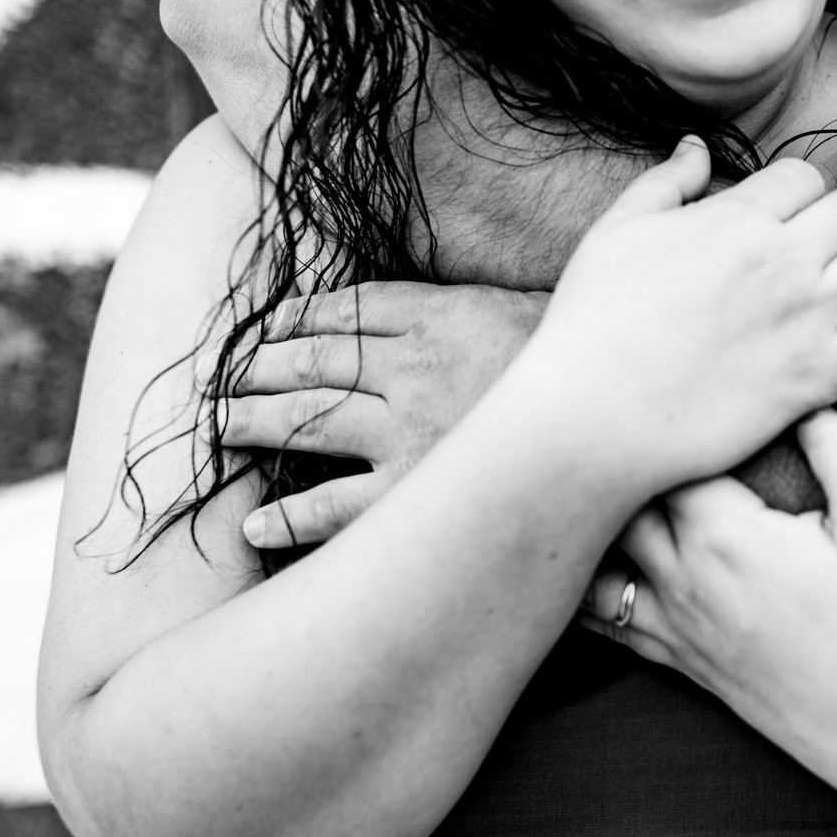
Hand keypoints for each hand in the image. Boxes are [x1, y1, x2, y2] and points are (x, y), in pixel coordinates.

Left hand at [223, 283, 545, 548]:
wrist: (615, 419)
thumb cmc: (572, 368)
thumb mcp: (515, 312)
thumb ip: (455, 310)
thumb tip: (402, 316)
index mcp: (436, 316)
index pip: (345, 312)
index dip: (297, 319)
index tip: (269, 329)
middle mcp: (412, 369)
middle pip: (313, 363)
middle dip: (259, 369)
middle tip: (224, 380)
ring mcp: (409, 432)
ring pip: (309, 422)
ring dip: (256, 423)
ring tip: (222, 429)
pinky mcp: (414, 492)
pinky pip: (335, 508)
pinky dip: (290, 519)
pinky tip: (256, 526)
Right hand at [508, 139, 836, 494]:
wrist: (594, 417)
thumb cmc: (591, 326)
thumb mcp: (615, 234)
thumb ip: (663, 183)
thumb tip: (693, 146)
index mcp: (734, 219)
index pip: (801, 178)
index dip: (800, 191)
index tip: (789, 213)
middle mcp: (782, 259)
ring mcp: (808, 318)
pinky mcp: (820, 377)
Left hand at [580, 411, 836, 794]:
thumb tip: (808, 404)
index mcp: (726, 536)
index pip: (665, 454)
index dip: (668, 418)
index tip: (680, 390)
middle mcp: (683, 580)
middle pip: (614, 503)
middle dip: (619, 461)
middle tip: (621, 418)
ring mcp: (676, 626)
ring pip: (596, 564)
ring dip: (592, 527)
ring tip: (587, 487)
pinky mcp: (682, 662)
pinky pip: (609, 622)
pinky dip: (589, 590)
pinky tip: (586, 566)